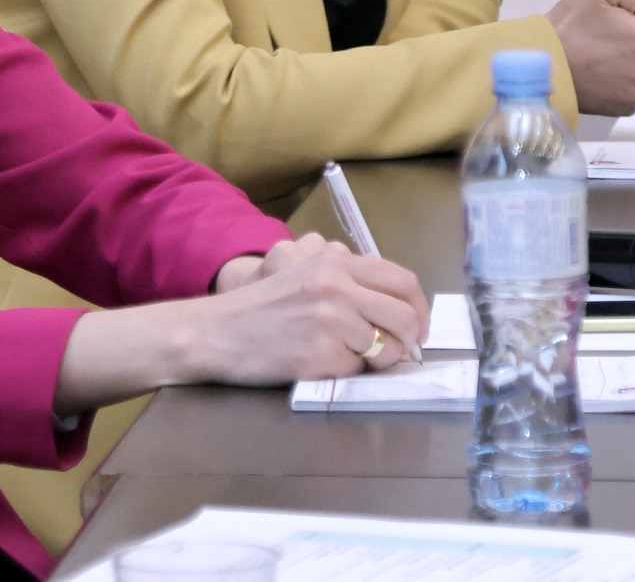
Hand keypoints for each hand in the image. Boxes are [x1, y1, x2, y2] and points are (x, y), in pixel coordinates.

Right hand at [187, 236, 428, 383]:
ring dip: (377, 360)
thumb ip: (347, 280)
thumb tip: (398, 306)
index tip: (415, 326)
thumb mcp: (304, 275)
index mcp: (333, 262)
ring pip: (387, 349)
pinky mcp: (320, 355)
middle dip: (409, 340)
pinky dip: (346, 373)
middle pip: (405, 316)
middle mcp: (335, 286)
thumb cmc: (261, 308)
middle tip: (400, 352)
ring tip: (349, 357)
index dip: (419, 307)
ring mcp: (329, 322)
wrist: (215, 331)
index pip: (402, 280)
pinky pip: (357, 371)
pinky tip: (321, 364)